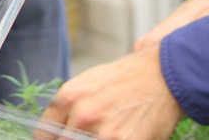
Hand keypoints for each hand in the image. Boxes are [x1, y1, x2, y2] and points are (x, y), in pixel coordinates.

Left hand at [33, 44, 181, 139]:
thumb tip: (62, 129)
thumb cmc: (130, 76)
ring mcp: (103, 133)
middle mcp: (81, 115)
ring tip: (112, 131)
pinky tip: (125, 135)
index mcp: (68, 97)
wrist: (165, 73)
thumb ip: (72, 106)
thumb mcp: (91, 82)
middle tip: (93, 133)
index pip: (43, 134)